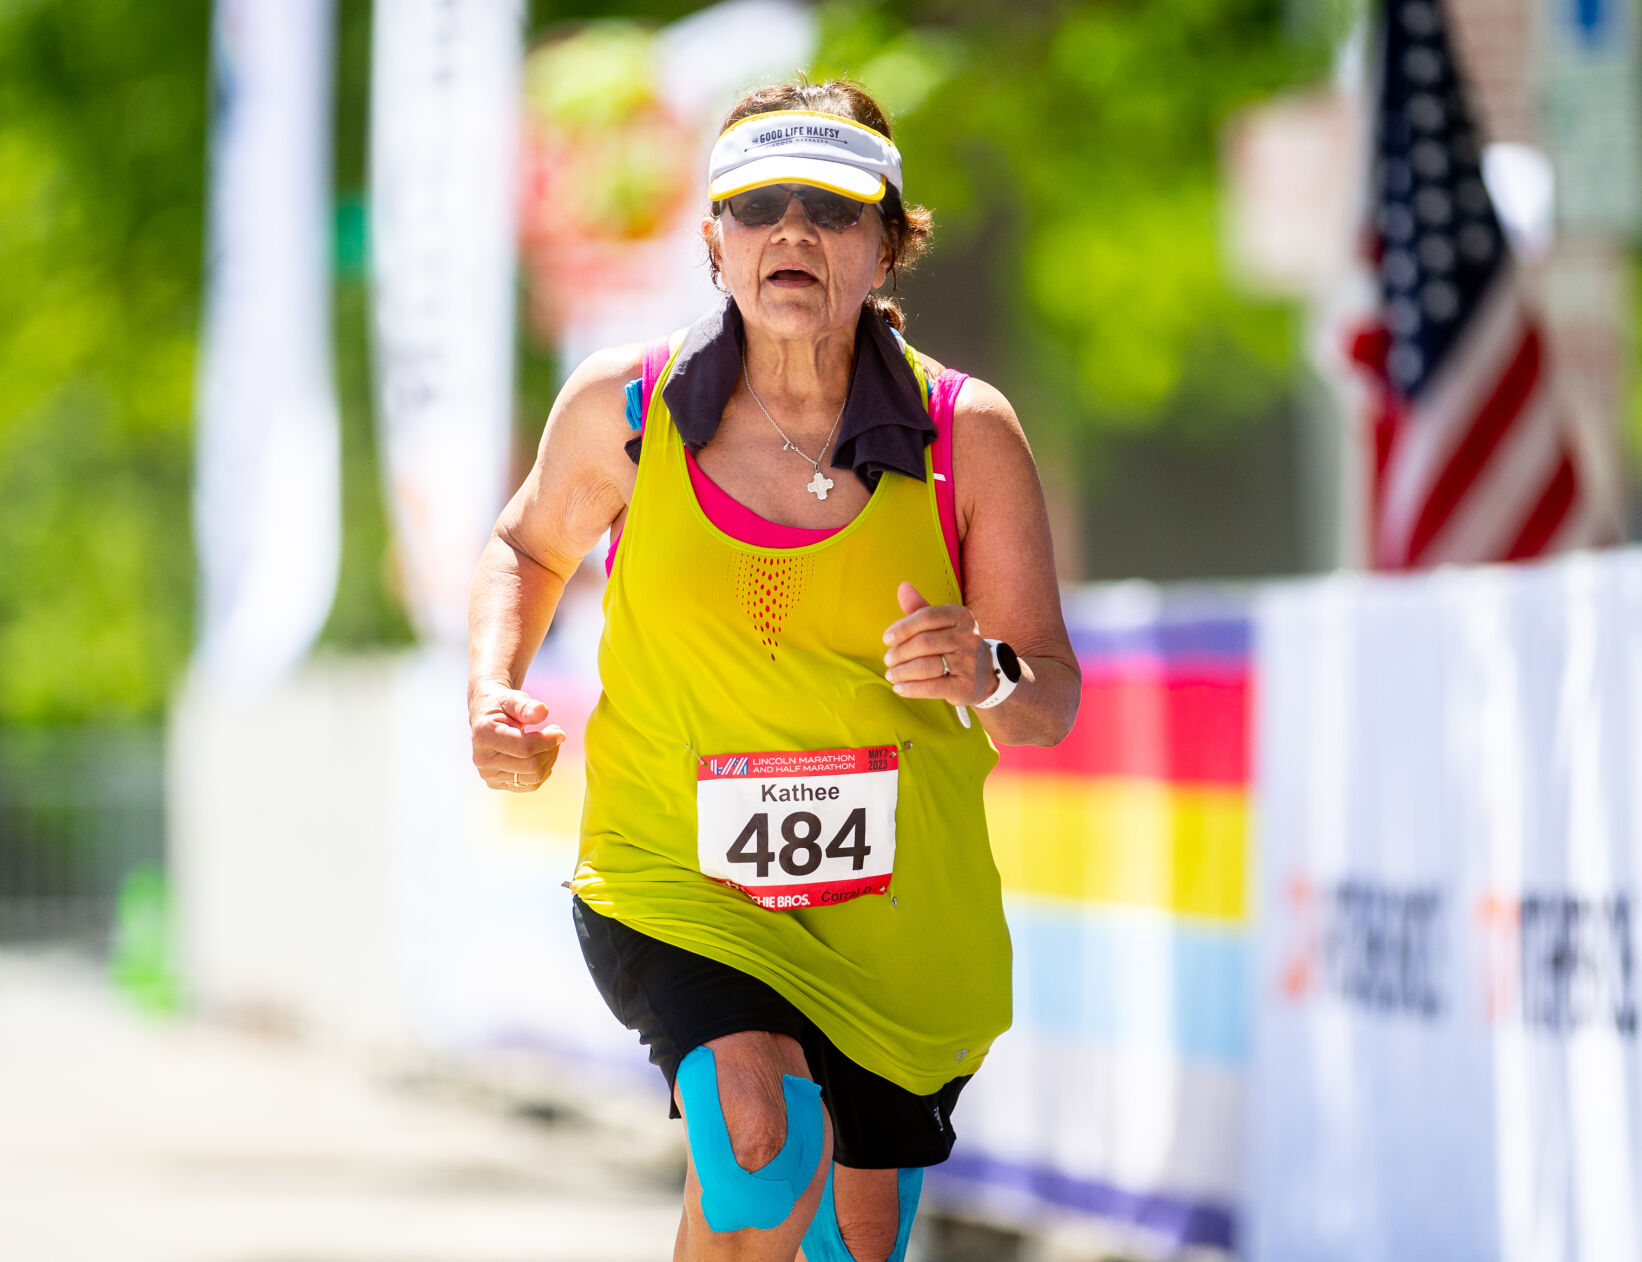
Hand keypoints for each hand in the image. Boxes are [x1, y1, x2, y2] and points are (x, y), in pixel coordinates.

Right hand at [469, 685, 566, 791]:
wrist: (486, 717)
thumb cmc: (502, 706)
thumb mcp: (512, 699)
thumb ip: (527, 706)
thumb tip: (542, 711)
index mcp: (484, 736)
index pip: (525, 748)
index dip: (548, 741)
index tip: (559, 732)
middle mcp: (483, 759)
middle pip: (531, 766)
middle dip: (550, 750)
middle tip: (557, 734)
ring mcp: (488, 775)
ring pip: (533, 778)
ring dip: (549, 760)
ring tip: (550, 743)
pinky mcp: (496, 783)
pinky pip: (530, 785)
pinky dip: (542, 770)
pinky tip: (542, 754)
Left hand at [881, 581, 992, 707]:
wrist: (984, 673)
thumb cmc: (953, 644)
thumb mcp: (941, 623)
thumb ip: (920, 607)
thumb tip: (903, 587)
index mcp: (961, 616)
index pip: (927, 617)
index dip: (903, 627)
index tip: (887, 639)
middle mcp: (968, 637)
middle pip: (924, 643)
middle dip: (900, 652)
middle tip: (888, 660)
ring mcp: (969, 662)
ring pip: (926, 666)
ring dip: (902, 672)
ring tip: (891, 674)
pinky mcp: (966, 686)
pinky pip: (932, 688)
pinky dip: (912, 689)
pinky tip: (900, 688)